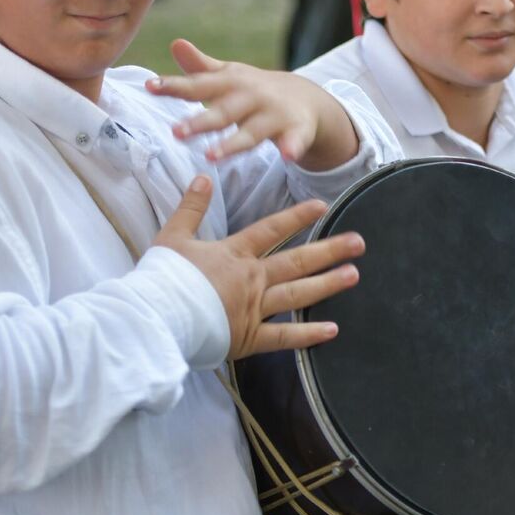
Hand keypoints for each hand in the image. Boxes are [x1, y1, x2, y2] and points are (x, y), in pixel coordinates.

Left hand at [148, 40, 356, 167]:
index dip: (174, 86)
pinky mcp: (298, 130)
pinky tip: (288, 155)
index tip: (150, 86)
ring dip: (233, 143)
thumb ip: (200, 69)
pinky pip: (295, 140)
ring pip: (252, 132)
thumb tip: (175, 43)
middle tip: (176, 133)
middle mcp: (251, 97)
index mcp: (231, 83)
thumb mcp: (229, 77)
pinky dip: (293, 146)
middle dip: (200, 122)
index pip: (199, 86)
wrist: (307, 97)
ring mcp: (275, 114)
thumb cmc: (254, 90)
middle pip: (223, 112)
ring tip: (212, 156)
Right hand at [152, 175, 363, 359]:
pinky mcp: (249, 338)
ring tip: (354, 275)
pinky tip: (333, 330)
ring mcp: (253, 309)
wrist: (155, 317)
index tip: (322, 206)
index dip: (297, 216)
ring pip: (298, 294)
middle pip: (297, 261)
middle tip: (359, 243)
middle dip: (330, 250)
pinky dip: (308, 335)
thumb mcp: (172, 236)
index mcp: (234, 255)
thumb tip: (202, 177)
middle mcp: (251, 280)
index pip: (271, 230)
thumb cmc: (161, 278)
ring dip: (328, 284)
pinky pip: (285, 337)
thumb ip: (190, 207)